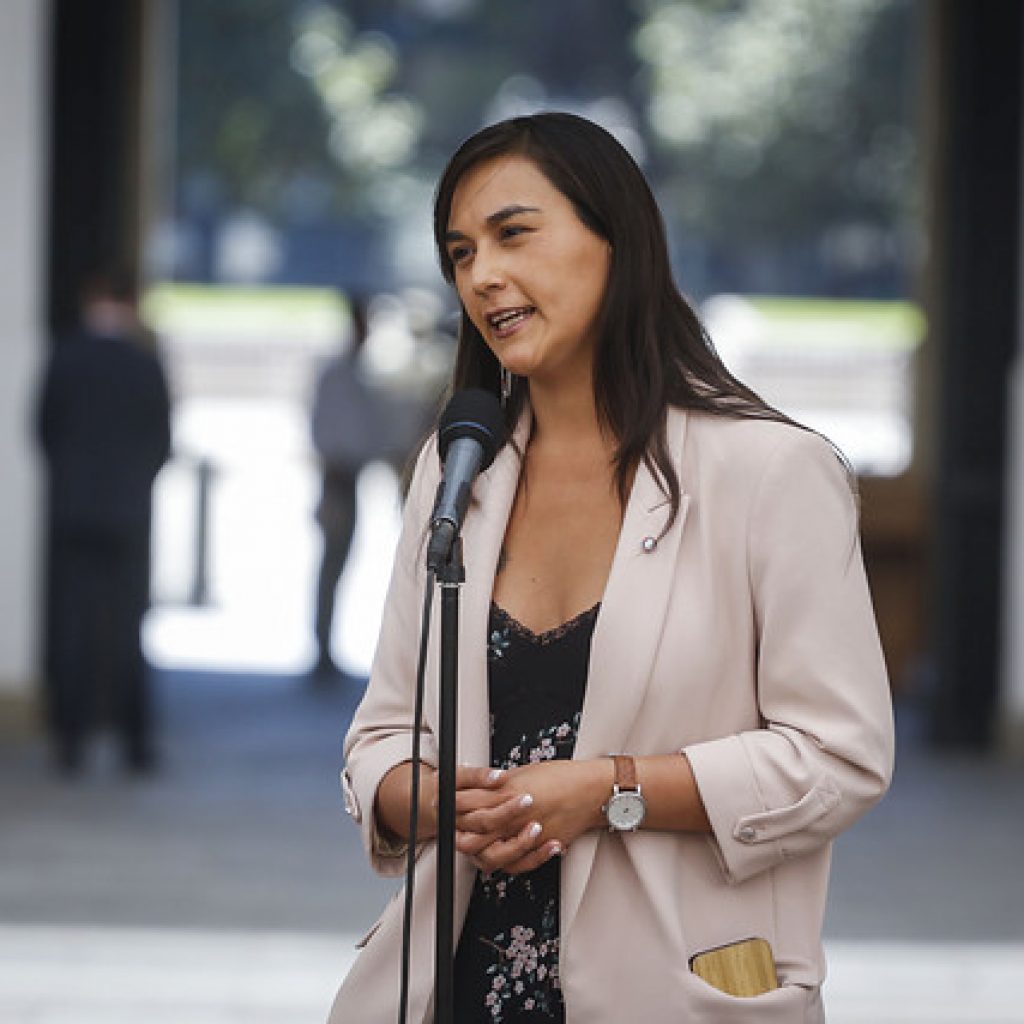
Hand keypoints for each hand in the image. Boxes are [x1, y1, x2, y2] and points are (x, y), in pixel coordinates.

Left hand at [454, 760, 607, 874]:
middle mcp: (513, 816)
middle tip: (458, 832)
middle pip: (473, 834)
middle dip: (461, 835)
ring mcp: (526, 834)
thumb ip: (503, 785)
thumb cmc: (563, 776)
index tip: (448, 807)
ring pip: (490, 855)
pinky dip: (508, 863)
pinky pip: (516, 864)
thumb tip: (487, 789)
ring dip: (481, 853)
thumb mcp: (525, 772)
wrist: (591, 790)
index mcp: (506, 793)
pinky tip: (506, 856)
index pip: (468, 804)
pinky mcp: (539, 847)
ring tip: (481, 847)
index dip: (454, 807)